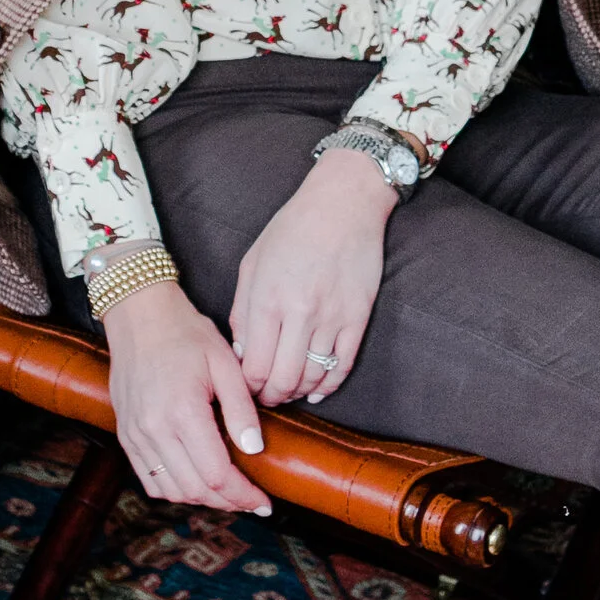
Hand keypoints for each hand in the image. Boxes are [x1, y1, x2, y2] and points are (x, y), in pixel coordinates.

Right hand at [103, 280, 272, 514]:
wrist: (139, 317)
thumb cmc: (186, 333)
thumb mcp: (225, 364)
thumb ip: (241, 410)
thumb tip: (255, 449)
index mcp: (182, 412)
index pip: (216, 474)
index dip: (243, 494)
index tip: (264, 501)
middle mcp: (154, 429)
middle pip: (195, 489)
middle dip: (228, 502)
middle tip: (252, 501)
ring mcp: (135, 434)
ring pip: (170, 490)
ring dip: (202, 500)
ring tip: (227, 493)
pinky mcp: (126, 434)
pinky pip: (149, 479)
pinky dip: (174, 490)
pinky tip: (195, 483)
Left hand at [230, 145, 394, 407]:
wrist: (344, 202)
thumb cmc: (293, 228)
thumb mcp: (253, 263)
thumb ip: (242, 311)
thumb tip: (242, 354)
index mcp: (267, 298)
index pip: (254, 366)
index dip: (249, 387)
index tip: (248, 388)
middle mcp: (300, 312)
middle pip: (283, 380)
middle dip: (272, 397)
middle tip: (268, 397)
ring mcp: (332, 316)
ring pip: (313, 377)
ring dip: (298, 392)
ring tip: (290, 390)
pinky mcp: (358, 317)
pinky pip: (343, 366)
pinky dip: (329, 385)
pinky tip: (318, 389)